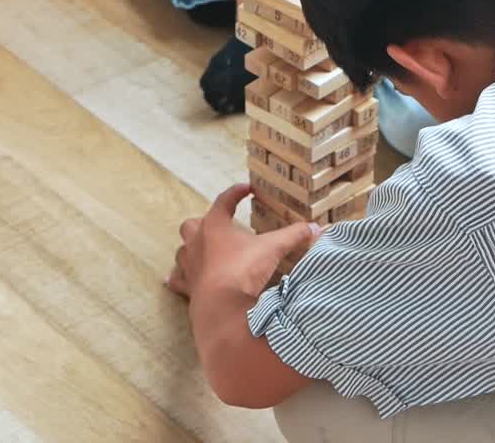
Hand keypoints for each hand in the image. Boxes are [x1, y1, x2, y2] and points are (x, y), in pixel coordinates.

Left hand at [167, 183, 319, 300]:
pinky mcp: (186, 286)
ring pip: (182, 250)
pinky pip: (177, 278)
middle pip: (191, 224)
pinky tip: (179, 278)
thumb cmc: (243, 270)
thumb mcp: (274, 249)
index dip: (237, 192)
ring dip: (191, 248)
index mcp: (215, 225)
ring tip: (203, 250)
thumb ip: (294, 235)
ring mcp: (189, 264)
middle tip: (220, 226)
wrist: (221, 306)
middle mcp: (197, 241)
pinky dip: (178, 277)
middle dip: (203, 222)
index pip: (225, 200)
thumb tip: (316, 228)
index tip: (247, 189)